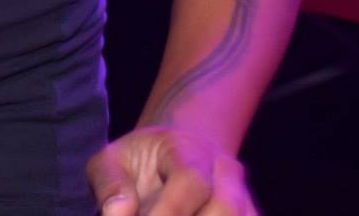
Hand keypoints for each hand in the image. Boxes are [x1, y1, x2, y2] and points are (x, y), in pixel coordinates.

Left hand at [85, 125, 255, 215]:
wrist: (175, 156)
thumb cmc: (139, 161)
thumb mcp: (111, 160)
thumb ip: (110, 184)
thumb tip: (117, 214)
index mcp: (190, 149)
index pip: (192, 181)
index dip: (170, 211)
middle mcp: (225, 172)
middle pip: (226, 209)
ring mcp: (244, 198)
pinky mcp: (249, 215)